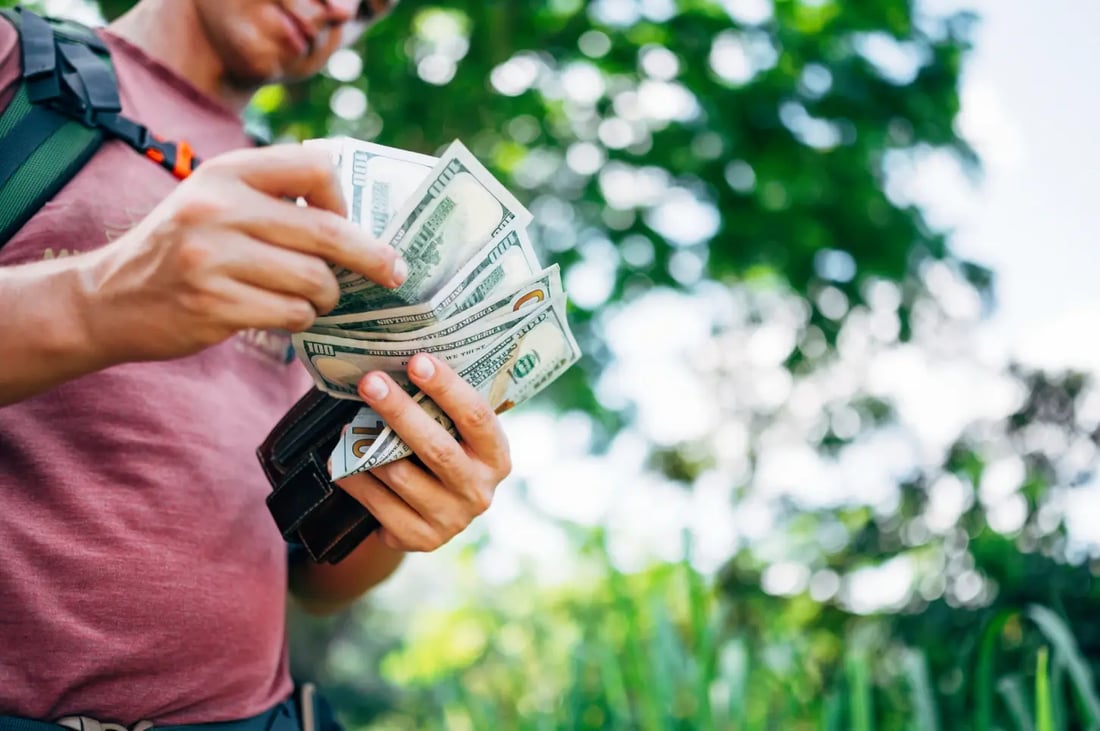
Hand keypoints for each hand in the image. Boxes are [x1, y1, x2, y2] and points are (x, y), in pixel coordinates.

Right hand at [78, 144, 404, 364]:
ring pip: (315, 280)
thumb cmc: (180, 249)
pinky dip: (301, 318)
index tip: (352, 223)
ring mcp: (214, 258)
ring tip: (315, 298)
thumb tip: (358, 218)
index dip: (345, 199)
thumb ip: (272, 197)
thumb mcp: (214, 200)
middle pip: (327, 232)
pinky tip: (285, 314)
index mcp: (227, 172)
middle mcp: (219, 208)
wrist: (108, 299)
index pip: (316, 166)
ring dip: (328, 296)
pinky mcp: (216, 305)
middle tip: (394, 272)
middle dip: (371, 257)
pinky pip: (293, 314)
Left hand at [336, 353, 511, 551]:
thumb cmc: (442, 454)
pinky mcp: (421, 539)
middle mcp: (479, 491)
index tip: (417, 361)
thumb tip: (402, 360)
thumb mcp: (456, 435)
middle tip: (370, 382)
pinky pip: (378, 504)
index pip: (476, 417)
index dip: (448, 388)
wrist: (433, 516)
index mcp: (496, 457)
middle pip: (436, 447)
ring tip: (347, 426)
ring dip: (368, 448)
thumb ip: (442, 409)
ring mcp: (451, 520)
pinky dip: (355, 480)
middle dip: (400, 411)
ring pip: (400, 475)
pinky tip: (340, 463)